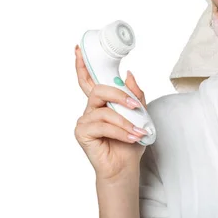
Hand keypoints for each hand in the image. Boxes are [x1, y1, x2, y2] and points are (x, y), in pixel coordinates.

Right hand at [73, 45, 147, 181]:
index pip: (90, 80)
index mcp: (101, 102)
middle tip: (134, 105)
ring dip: (125, 121)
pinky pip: (103, 125)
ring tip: (138, 131)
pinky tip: (130, 137)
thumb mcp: (139, 114)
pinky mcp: (82, 133)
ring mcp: (85, 120)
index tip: (79, 49)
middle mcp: (90, 109)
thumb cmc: (129, 142)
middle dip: (118, 95)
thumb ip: (134, 94)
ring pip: (104, 111)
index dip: (83, 65)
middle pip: (98, 90)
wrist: (125, 167)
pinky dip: (120, 131)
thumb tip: (129, 74)